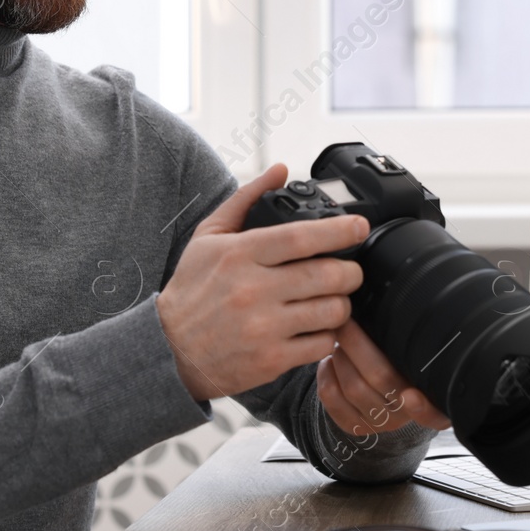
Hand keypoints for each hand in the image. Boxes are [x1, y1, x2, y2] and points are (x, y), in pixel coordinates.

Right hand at [157, 164, 367, 400]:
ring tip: (335, 299)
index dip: (339, 230)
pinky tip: (318, 327)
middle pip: (327, 275)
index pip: (300, 237)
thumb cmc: (192, 289)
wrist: (170, 349)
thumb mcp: (209, 236)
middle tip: (350, 270)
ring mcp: (264, 328)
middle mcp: (253, 290)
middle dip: (351, 271)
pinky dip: (329, 335)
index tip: (359, 226)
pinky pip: (322, 345)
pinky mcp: (271, 360)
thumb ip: (247, 198)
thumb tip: (281, 170)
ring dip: (342, 304)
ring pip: (331, 312)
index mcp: (240, 254)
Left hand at [317, 319, 450, 436]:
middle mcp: (406, 414)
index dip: (424, 409)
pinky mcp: (353, 425)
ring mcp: (379, 423)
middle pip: (381, 379)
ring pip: (352, 386)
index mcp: (431, 395)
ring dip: (340, 355)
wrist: (379, 389)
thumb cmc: (396, 357)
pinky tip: (331, 359)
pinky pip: (331, 396)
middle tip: (346, 319)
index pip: (435, 415)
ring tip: (340, 337)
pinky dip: (326, 372)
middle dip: (357, 343)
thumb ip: (408, 336)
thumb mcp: (409, 347)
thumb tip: (396, 298)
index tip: (411, 395)